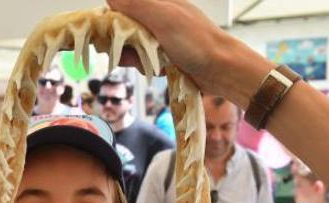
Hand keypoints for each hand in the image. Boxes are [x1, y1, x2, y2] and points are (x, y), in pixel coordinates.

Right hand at [107, 0, 271, 104]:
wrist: (222, 70)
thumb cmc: (197, 42)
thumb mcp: (164, 18)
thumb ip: (136, 5)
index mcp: (157, 4)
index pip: (121, 8)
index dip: (110, 21)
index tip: (105, 36)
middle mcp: (157, 18)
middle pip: (122, 28)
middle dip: (121, 43)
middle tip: (131, 53)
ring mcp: (160, 38)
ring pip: (130, 47)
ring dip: (133, 57)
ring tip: (149, 63)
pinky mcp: (163, 56)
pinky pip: (142, 60)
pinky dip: (144, 67)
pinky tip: (156, 70)